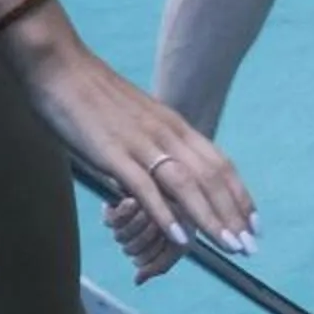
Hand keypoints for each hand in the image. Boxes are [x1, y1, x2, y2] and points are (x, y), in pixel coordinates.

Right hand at [0, 14, 255, 277]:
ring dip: (210, 219)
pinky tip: (181, 239)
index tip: (254, 223)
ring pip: (187, 185)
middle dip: (233, 214)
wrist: (60, 67)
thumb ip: (151, 146)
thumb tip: (160, 175)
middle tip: (249, 247)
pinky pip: (146, 188)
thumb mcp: (135, 121)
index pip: (220, 164)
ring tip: (228, 247)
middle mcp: (167, 133)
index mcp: (174, 125)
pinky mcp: (113, 153)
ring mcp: (141, 143)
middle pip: (211, 178)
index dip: (239, 195)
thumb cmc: (91, 96)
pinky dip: (166, 214)